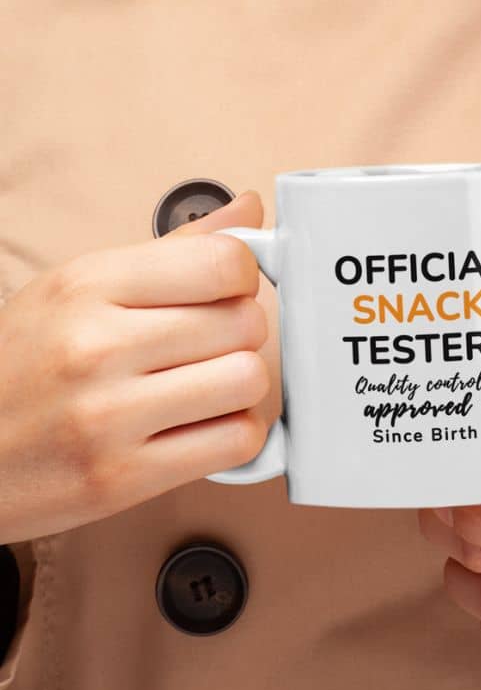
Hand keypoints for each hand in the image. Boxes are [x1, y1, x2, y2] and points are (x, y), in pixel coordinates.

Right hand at [0, 191, 270, 542]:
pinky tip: (203, 426)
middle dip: (241, 332)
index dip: (242, 276)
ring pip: (248, 380)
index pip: (224, 263)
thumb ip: (172, 251)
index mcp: (88, 285)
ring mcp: (108, 416)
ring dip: (241, 386)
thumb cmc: (21, 365)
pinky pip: (235, 443)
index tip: (226, 291)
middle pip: (244, 322)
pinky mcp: (121, 479)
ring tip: (208, 387)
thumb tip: (249, 211)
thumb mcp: (78, 287)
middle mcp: (97, 346)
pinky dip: (235, 434)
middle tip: (210, 345)